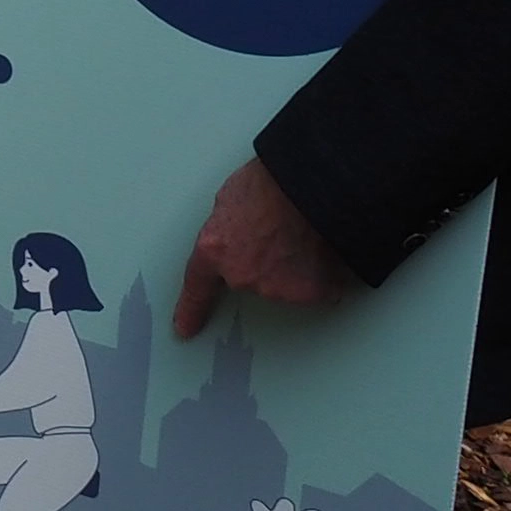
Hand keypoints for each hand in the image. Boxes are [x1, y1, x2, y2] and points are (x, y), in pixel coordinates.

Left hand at [173, 155, 361, 339]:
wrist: (311, 182)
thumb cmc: (271, 181)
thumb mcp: (231, 199)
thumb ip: (228, 230)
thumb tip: (236, 236)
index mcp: (215, 249)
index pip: (198, 287)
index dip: (191, 310)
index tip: (185, 329)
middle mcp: (242, 276)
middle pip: (252, 278)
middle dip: (264, 260)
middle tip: (280, 230)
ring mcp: (277, 288)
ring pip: (287, 284)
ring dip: (296, 266)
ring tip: (304, 233)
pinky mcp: (311, 292)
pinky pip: (320, 288)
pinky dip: (324, 274)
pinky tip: (324, 247)